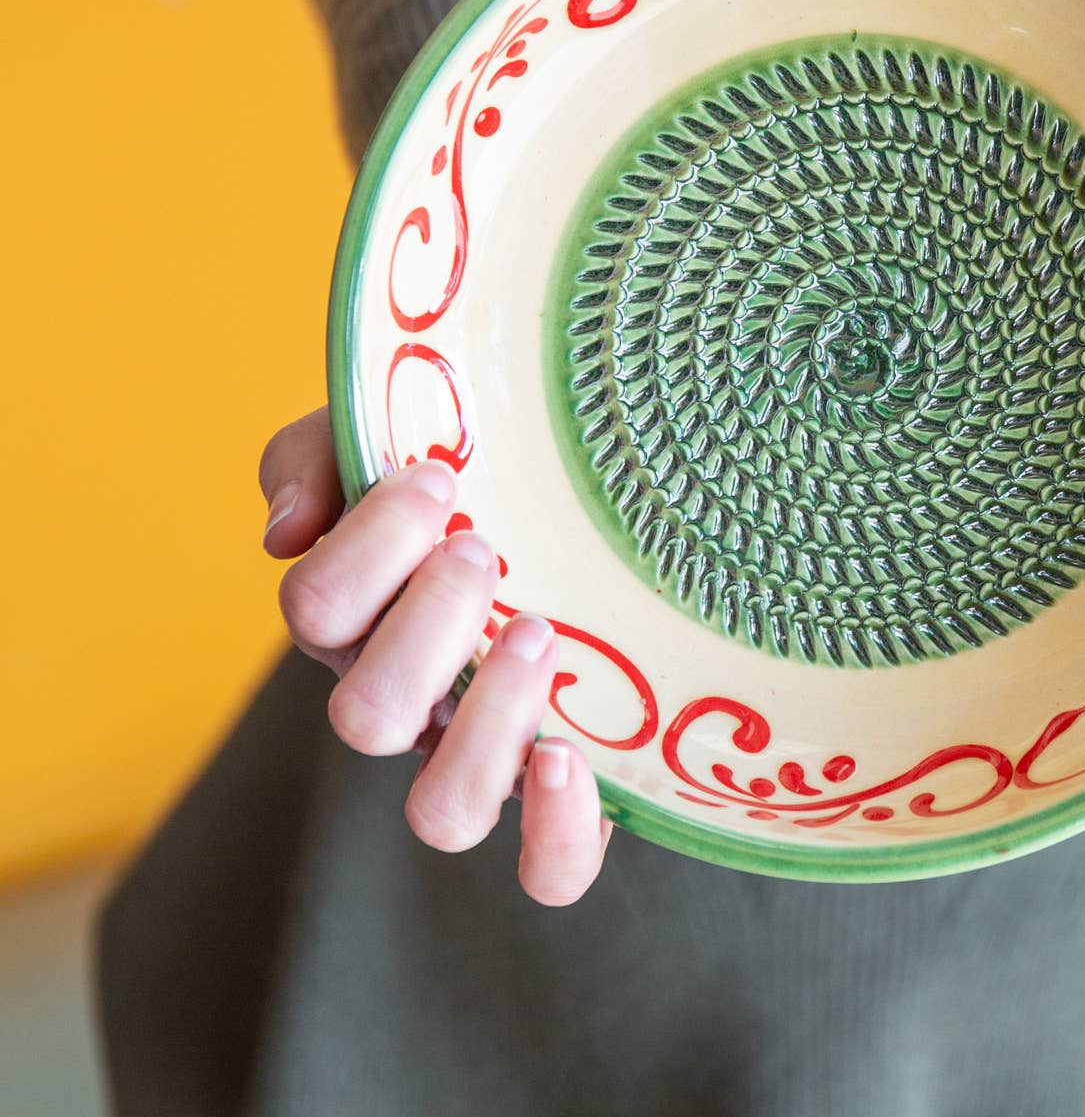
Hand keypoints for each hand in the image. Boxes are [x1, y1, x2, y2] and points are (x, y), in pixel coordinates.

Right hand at [259, 406, 613, 903]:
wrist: (575, 503)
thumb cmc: (469, 470)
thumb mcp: (383, 432)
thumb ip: (315, 456)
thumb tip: (290, 530)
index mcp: (356, 618)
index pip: (315, 610)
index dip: (366, 547)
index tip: (439, 477)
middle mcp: (405, 703)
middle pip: (366, 715)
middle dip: (426, 621)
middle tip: (483, 549)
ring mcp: (479, 757)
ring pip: (442, 810)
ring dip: (485, 722)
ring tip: (537, 632)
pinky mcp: (563, 799)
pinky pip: (551, 871)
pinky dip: (556, 831)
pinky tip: (570, 758)